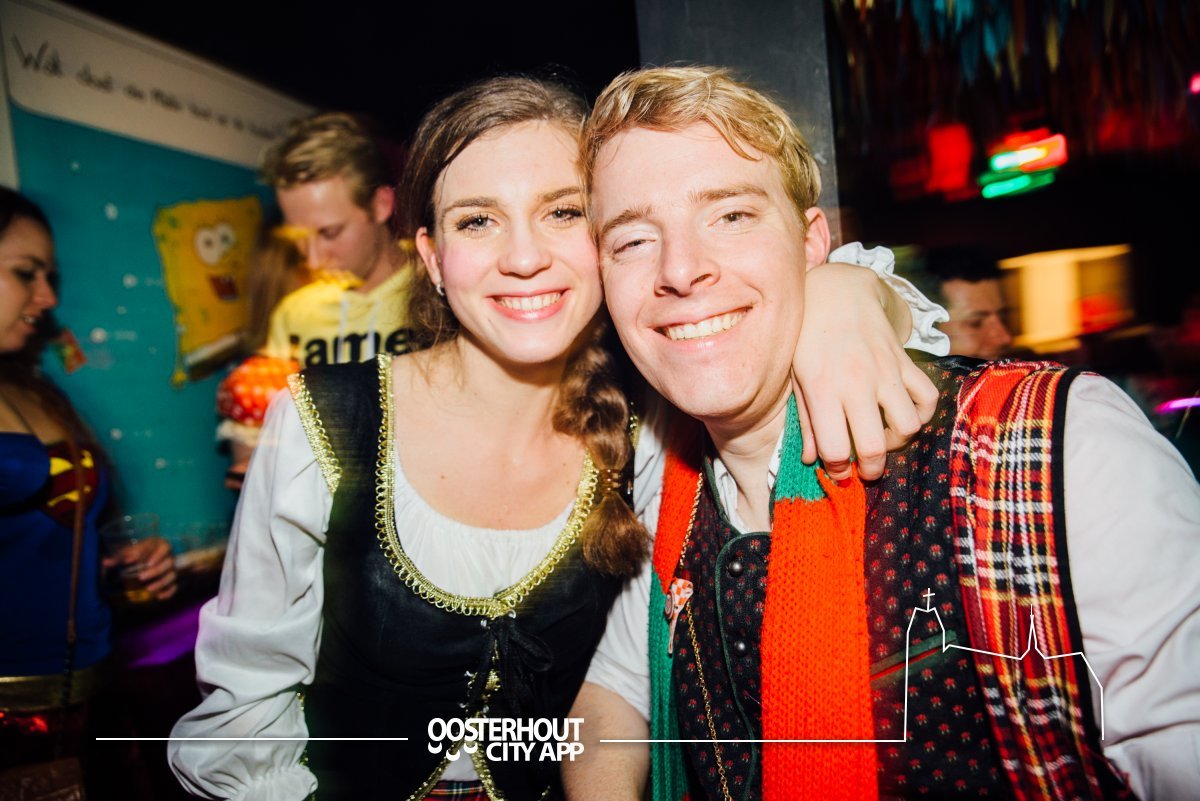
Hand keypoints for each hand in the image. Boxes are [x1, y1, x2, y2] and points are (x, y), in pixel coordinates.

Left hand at [101, 536, 177, 599]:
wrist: (147, 556)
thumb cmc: (138, 551)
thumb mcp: (129, 550)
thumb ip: (119, 556)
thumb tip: (105, 563)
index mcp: (160, 545)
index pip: (164, 548)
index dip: (158, 556)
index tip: (147, 563)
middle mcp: (168, 557)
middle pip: (169, 563)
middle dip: (156, 571)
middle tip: (141, 577)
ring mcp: (171, 569)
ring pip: (172, 575)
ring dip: (162, 583)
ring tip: (148, 589)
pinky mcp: (172, 580)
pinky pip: (175, 586)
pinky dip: (169, 592)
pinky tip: (159, 597)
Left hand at [793, 262, 938, 479]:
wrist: (836, 290)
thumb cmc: (807, 337)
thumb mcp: (796, 377)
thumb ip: (805, 420)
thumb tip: (810, 459)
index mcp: (822, 389)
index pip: (834, 448)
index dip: (836, 470)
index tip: (836, 471)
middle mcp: (856, 383)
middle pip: (874, 446)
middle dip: (871, 469)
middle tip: (864, 469)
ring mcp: (885, 371)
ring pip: (908, 425)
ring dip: (898, 441)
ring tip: (882, 437)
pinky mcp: (905, 361)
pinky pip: (927, 397)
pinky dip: (921, 413)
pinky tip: (902, 414)